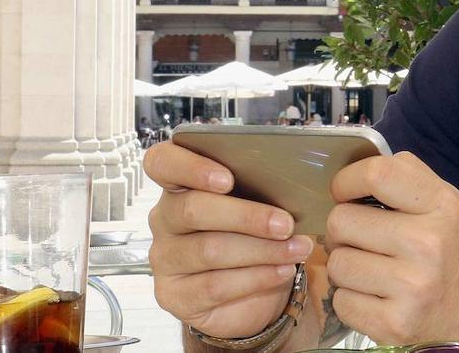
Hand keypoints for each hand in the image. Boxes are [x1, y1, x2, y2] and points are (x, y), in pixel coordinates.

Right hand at [144, 141, 315, 338]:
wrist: (251, 293)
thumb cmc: (255, 234)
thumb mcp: (260, 205)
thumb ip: (262, 188)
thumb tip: (295, 180)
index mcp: (180, 184)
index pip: (162, 162)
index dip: (189, 167)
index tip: (227, 179)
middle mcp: (164, 219)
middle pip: (193, 210)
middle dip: (246, 216)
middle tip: (285, 224)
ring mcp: (165, 259)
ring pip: (209, 250)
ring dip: (261, 249)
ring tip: (296, 249)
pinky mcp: (174, 295)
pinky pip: (215, 285)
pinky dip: (256, 277)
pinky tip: (282, 270)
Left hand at [323, 152, 458, 344]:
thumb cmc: (451, 254)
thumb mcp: (444, 205)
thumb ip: (405, 178)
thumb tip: (350, 173)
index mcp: (441, 205)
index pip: (377, 174)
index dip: (346, 181)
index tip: (343, 193)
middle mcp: (428, 243)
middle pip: (341, 221)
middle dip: (343, 232)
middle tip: (363, 241)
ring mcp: (411, 286)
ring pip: (336, 264)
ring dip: (346, 267)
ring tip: (372, 271)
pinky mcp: (395, 323)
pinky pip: (341, 301)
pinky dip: (351, 299)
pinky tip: (376, 297)